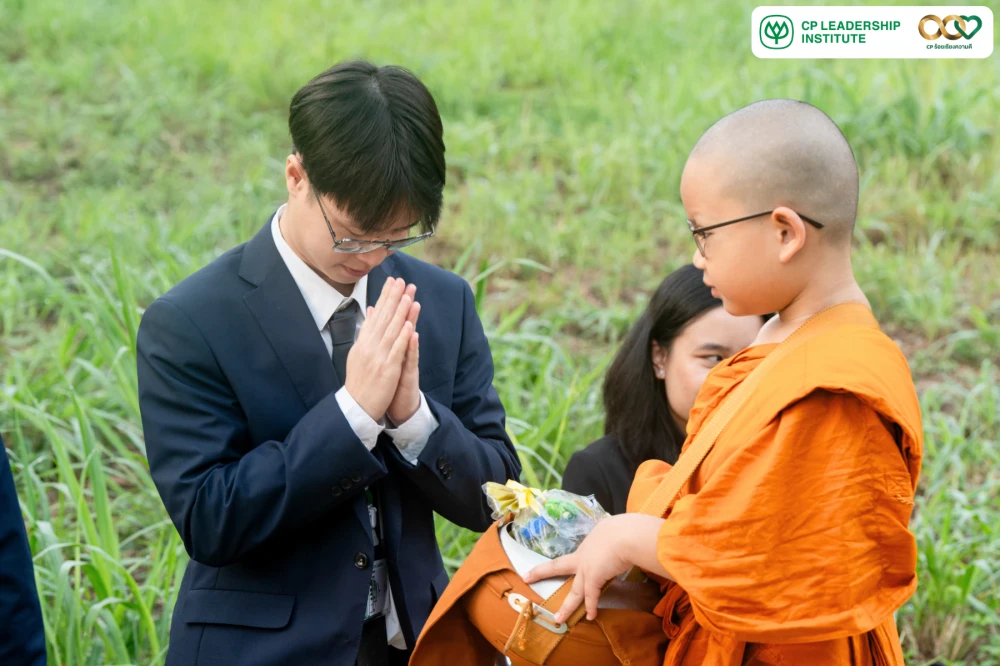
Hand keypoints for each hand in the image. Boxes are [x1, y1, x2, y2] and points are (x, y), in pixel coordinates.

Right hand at [345, 277, 418, 419]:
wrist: (356, 406)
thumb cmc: (360, 381)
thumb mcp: (358, 353)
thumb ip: (367, 331)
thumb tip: (371, 310)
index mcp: (363, 342)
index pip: (376, 314)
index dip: (384, 297)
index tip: (392, 281)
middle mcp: (369, 346)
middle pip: (383, 318)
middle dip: (393, 298)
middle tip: (402, 280)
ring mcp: (378, 357)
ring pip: (391, 330)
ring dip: (400, 312)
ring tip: (408, 295)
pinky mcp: (387, 369)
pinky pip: (396, 350)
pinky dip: (402, 337)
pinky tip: (409, 325)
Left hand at [522, 514, 663, 622]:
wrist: (625, 535)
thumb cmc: (623, 530)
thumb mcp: (613, 531)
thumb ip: (611, 538)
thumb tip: (619, 538)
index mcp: (587, 544)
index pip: (573, 551)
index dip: (565, 554)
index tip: (554, 556)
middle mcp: (583, 556)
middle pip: (558, 566)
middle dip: (541, 572)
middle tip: (527, 577)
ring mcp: (586, 568)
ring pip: (574, 591)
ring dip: (567, 606)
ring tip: (559, 619)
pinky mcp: (594, 579)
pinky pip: (591, 597)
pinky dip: (591, 607)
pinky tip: (590, 616)